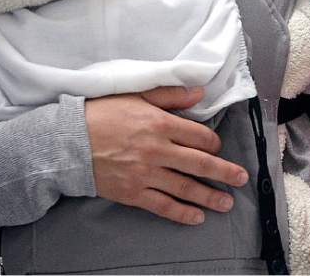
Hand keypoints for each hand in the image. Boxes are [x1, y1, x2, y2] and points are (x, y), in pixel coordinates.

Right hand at [85, 86, 248, 224]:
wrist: (67, 142)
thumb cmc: (102, 114)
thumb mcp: (138, 95)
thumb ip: (171, 95)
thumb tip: (199, 92)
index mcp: (161, 124)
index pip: (199, 136)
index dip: (213, 143)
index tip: (218, 147)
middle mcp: (157, 150)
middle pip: (200, 163)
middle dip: (224, 172)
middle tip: (242, 178)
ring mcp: (145, 174)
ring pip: (185, 187)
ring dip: (209, 196)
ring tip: (226, 203)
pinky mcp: (132, 193)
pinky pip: (162, 205)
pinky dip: (181, 212)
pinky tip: (196, 217)